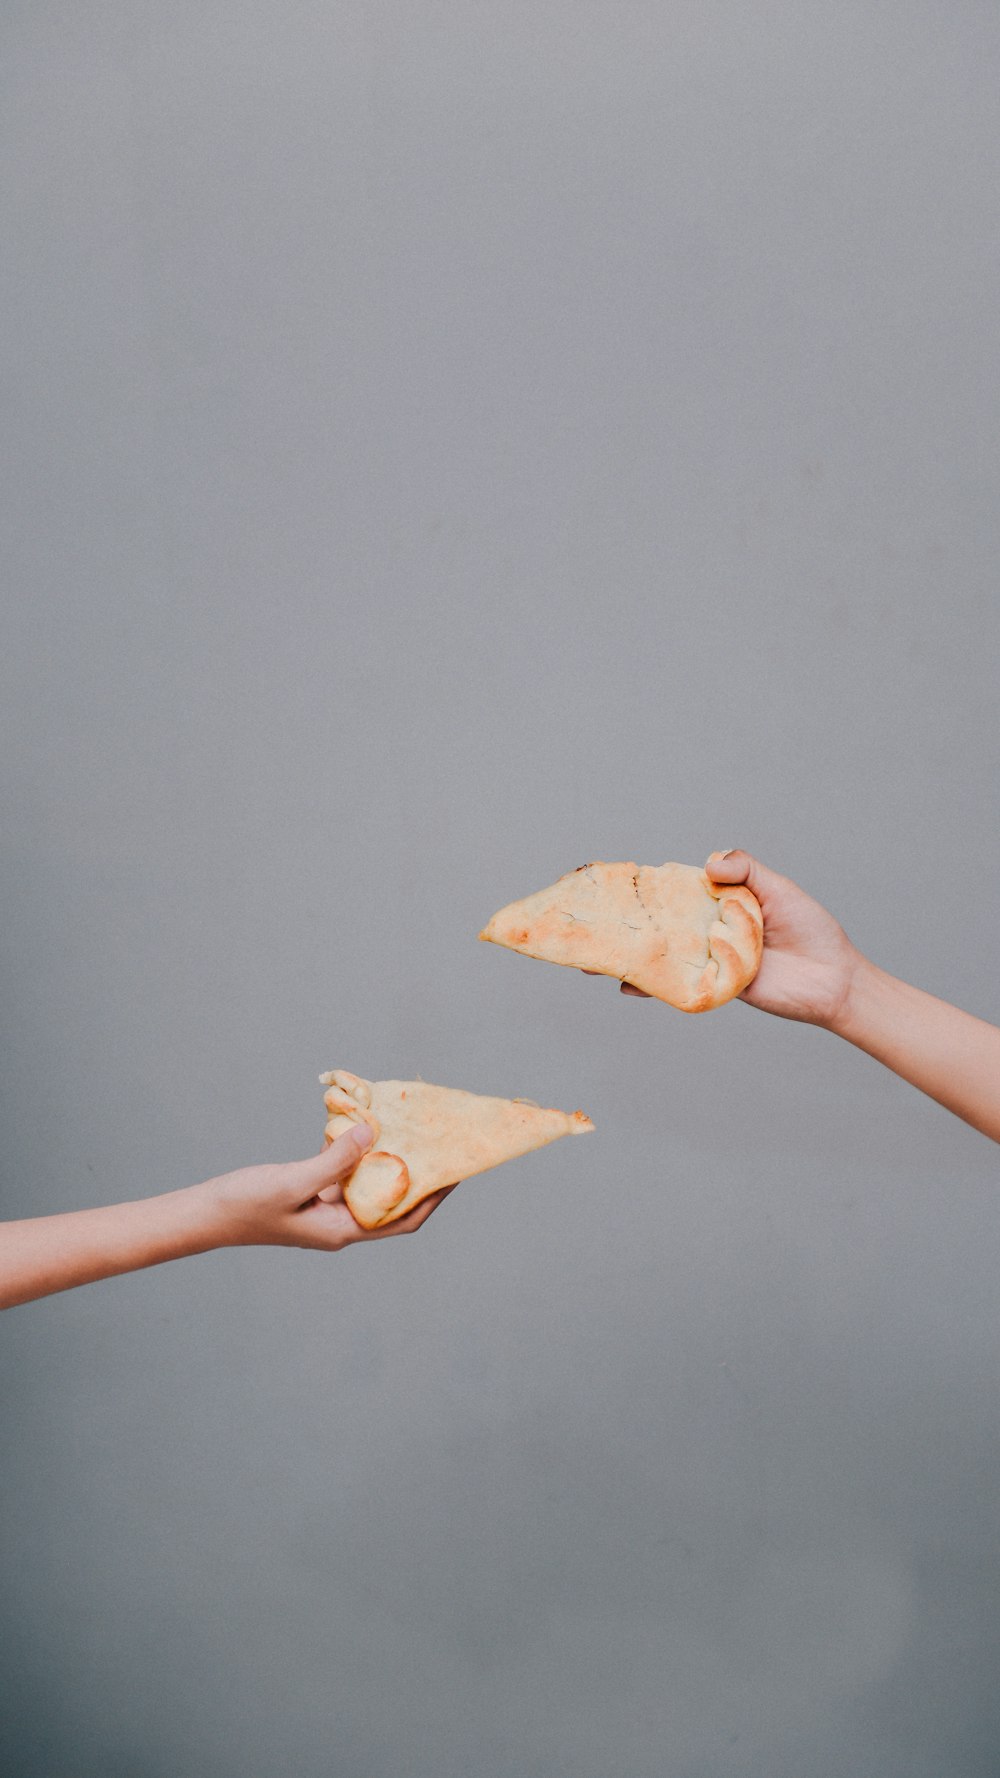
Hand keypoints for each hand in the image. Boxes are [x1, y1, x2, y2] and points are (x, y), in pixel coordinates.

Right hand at [200, 1125, 456, 1251]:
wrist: (204, 1215)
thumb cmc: (244, 1206)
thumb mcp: (292, 1181)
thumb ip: (335, 1161)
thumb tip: (373, 1134)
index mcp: (342, 1230)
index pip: (403, 1219)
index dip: (434, 1198)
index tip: (456, 1172)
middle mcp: (340, 1223)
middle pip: (392, 1201)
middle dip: (417, 1175)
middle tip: (437, 1144)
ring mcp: (325, 1209)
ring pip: (368, 1184)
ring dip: (387, 1160)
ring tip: (408, 1131)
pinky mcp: (311, 1194)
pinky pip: (344, 1173)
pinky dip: (356, 1153)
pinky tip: (362, 1128)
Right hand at [612, 850, 861, 1027]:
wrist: (833, 979)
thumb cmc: (809, 929)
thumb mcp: (777, 888)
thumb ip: (745, 869)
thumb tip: (707, 864)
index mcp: (719, 902)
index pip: (676, 893)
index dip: (645, 890)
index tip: (612, 885)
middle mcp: (708, 930)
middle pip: (660, 926)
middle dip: (626, 924)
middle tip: (588, 920)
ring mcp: (709, 959)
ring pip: (663, 955)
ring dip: (629, 957)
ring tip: (593, 959)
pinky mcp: (714, 986)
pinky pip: (678, 984)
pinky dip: (652, 986)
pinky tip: (627, 985)